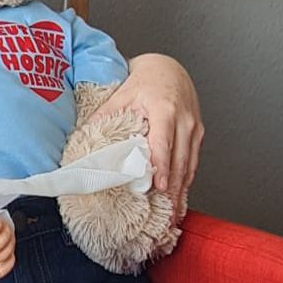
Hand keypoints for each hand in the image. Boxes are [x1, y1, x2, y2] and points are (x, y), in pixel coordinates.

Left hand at [94, 54, 203, 210]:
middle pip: (180, 160)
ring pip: (190, 164)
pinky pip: (194, 161)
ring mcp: (194, 127)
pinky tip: (180, 197)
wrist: (169, 69)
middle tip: (166, 212)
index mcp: (164, 109)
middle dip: (173, 188)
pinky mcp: (198, 134)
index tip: (158, 186)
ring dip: (182, 190)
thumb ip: (105, 115)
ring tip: (174, 213)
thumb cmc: (146, 81)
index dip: (162, 166)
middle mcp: (184, 120)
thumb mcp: (122, 94)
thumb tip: (84, 135)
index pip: (163, 143)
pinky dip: (187, 181)